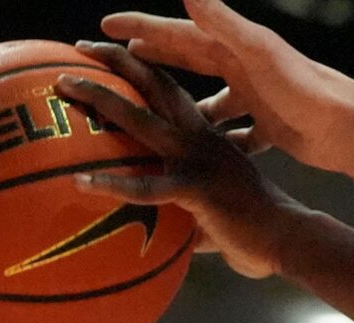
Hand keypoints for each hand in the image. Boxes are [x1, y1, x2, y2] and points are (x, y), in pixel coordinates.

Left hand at [59, 43, 294, 278]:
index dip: (141, 69)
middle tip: (78, 51)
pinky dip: (112, 184)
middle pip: (153, 86)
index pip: (171, 91)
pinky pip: (146, 185)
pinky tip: (81, 183)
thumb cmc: (256, 233)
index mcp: (208, 138)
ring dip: (100, 98)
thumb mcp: (217, 214)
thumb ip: (189, 214)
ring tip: (64, 87)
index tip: (111, 57)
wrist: (289, 240)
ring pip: (141, 119)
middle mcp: (200, 139)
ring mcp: (197, 160)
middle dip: (115, 61)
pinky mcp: (195, 189)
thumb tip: (171, 236)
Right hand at [100, 0, 353, 173]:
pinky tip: (208, 155)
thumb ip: (222, 22)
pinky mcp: (274, 128)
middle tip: (121, 64)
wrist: (350, 128)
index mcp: (235, 47)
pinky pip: (240, 134)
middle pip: (190, 60)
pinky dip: (224, 140)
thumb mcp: (258, 52)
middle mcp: (245, 67)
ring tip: (158, 118)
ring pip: (214, 101)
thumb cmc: (305, 89)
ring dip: (187, 107)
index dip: (142, 28)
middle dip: (156, 61)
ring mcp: (260, 98)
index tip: (106, 26)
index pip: (177, 32)